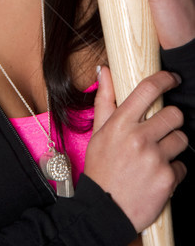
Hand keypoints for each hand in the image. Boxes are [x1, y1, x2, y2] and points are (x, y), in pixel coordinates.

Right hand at [84, 66, 186, 232]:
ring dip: (174, 145)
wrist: (104, 210)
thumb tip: (105, 71)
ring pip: (182, 138)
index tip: (172, 79)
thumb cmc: (101, 168)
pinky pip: (183, 165)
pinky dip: (173, 169)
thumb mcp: (98, 132)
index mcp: (120, 124)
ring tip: (158, 154)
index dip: (164, 79)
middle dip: (172, 119)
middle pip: (174, 114)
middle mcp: (139, 138)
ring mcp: (155, 159)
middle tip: (162, 128)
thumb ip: (105, 99)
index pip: (148, 90)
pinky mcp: (168, 178)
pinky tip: (157, 174)